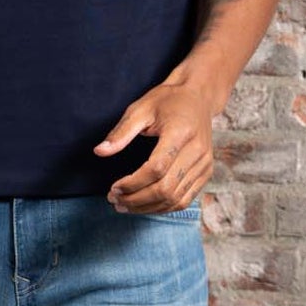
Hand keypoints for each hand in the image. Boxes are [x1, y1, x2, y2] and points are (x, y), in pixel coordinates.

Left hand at [93, 82, 213, 214]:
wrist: (198, 97)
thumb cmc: (167, 101)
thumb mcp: (140, 109)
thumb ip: (121, 132)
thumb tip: (99, 151)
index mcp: (181, 133)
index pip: (156, 168)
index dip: (133, 183)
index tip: (113, 188)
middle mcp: (197, 151)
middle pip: (166, 189)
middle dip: (137, 200)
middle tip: (114, 200)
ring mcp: (204, 164)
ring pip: (175, 199)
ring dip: (148, 208)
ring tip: (125, 206)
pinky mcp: (206, 172)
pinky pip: (185, 200)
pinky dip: (163, 207)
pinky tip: (144, 205)